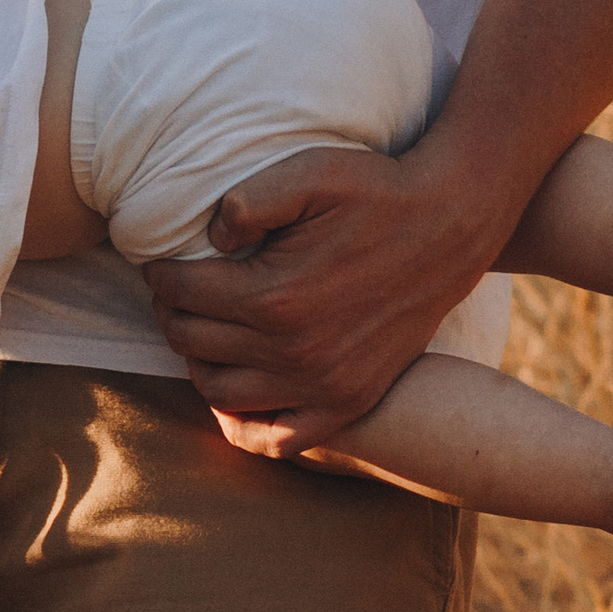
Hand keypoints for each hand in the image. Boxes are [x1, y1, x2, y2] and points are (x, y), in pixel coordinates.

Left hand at [142, 145, 480, 458]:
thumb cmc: (376, 192)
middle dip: (173, 313)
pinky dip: (247, 423)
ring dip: (199, 362)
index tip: (162, 263)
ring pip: (221, 392)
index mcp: (273, 296)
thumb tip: (207, 240)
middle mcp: (293, 352)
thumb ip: (244, 201)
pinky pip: (279, 438)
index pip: (181, 295)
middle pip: (193, 343)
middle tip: (178, 292)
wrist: (451, 225)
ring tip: (205, 330)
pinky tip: (240, 389)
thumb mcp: (308, 173)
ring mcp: (323, 384)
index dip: (161, 275)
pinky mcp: (349, 400)